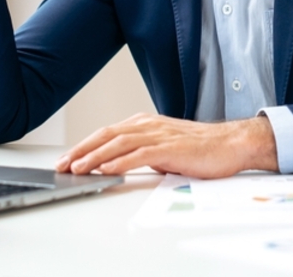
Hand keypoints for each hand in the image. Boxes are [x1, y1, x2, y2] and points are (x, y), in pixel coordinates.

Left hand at [55, 113, 278, 178]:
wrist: (231, 144)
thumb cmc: (200, 148)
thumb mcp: (164, 148)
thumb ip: (143, 152)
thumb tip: (120, 164)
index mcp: (145, 123)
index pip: (107, 133)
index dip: (84, 145)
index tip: (67, 158)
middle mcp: (149, 125)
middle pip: (106, 135)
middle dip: (81, 150)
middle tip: (62, 164)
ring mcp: (159, 134)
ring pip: (118, 143)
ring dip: (95, 156)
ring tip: (77, 168)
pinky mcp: (170, 148)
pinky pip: (140, 154)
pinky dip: (120, 161)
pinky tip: (107, 169)